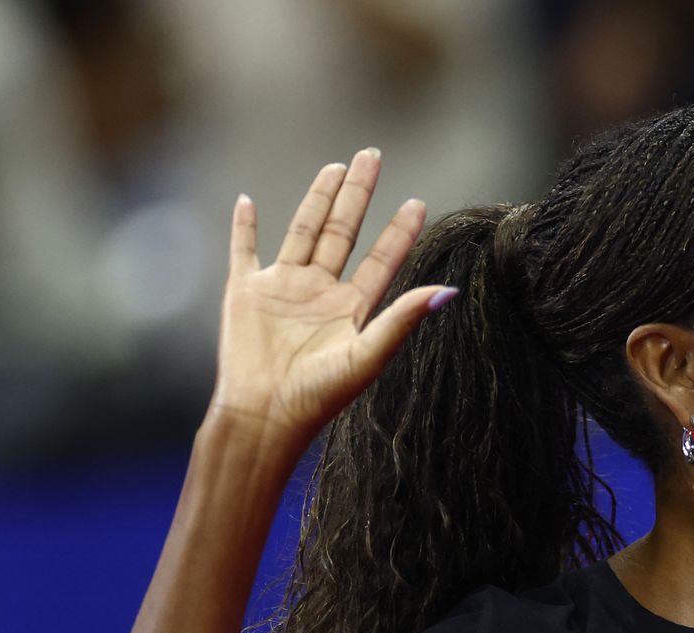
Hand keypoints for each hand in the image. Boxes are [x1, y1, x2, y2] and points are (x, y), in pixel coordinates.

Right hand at [209, 149, 452, 442]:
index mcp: (352, 309)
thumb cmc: (318, 396)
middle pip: (342, 231)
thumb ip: (403, 319)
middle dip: (358, 194)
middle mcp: (320, 293)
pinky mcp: (244, 293)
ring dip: (316, 199)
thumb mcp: (367, 355)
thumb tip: (450, 291)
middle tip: (372, 155)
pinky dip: (244, 226)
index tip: (418, 202)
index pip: (382, 260)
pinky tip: (247, 201)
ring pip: (302, 231)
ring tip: (335, 167)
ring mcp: (282, 290)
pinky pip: (243, 251)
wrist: (263, 415)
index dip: (399, 231)